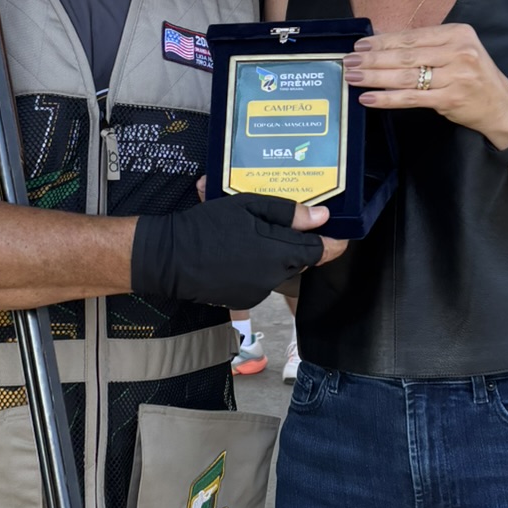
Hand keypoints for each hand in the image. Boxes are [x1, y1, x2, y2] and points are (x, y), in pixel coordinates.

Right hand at [132, 193, 345, 308]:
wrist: (168, 258)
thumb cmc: (206, 227)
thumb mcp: (247, 207)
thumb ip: (288, 213)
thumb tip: (322, 217)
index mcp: (279, 252)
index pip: (322, 251)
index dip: (334, 242)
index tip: (339, 234)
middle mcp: (274, 276)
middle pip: (301, 259)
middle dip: (298, 243)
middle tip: (281, 224)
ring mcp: (259, 291)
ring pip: (280, 270)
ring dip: (275, 255)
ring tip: (250, 235)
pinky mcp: (245, 300)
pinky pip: (262, 281)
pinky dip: (257, 267)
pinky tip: (238, 253)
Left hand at [344, 24, 507, 147]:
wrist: (502, 105)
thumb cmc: (474, 77)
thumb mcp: (458, 52)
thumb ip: (428, 47)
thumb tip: (384, 46)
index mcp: (457, 33)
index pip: (412, 36)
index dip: (383, 41)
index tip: (360, 45)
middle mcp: (458, 51)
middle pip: (405, 55)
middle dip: (373, 59)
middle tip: (349, 60)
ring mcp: (455, 76)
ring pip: (406, 76)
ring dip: (375, 77)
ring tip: (353, 77)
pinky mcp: (451, 98)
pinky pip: (411, 98)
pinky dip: (387, 98)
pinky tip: (369, 98)